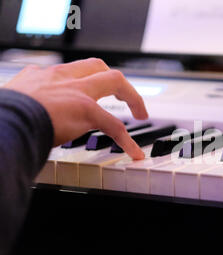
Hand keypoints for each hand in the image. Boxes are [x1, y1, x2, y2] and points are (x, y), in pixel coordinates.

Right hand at [4, 58, 148, 159]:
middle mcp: (62, 78)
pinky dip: (128, 140)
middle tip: (126, 97)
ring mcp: (75, 91)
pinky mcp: (84, 109)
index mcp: (45, 77)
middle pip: (98, 66)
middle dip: (115, 80)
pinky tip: (135, 153)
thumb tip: (26, 112)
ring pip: (114, 81)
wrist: (3, 123)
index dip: (88, 78)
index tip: (93, 90)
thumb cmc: (5, 117)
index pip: (73, 70)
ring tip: (142, 114)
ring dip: (132, 97)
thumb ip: (29, 100)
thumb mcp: (16, 100)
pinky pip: (114, 125)